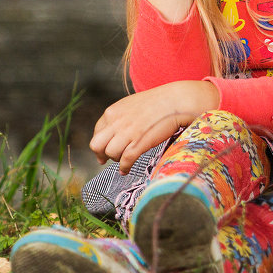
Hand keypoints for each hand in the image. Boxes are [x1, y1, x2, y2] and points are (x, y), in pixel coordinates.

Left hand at [89, 81, 220, 173]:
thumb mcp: (132, 104)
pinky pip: (125, 161)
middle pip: (96, 145)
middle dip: (100, 154)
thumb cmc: (158, 102)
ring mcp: (127, 133)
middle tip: (106, 159)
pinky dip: (124, 168)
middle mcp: (116, 122)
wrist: (176, 101)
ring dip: (116, 159)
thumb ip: (120, 116)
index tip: (103, 150)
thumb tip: (115, 130)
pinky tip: (126, 170)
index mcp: (113, 112)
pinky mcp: (139, 143)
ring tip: (124, 159)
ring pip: (110, 154)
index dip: (100, 143)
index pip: (97, 132)